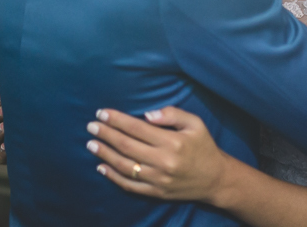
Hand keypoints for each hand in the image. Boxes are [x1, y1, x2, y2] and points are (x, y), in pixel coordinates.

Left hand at [87, 107, 228, 203]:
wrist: (215, 179)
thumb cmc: (203, 146)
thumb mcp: (195, 123)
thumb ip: (172, 114)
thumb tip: (147, 114)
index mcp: (172, 142)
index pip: (137, 128)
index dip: (117, 120)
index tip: (102, 113)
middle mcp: (163, 162)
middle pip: (127, 146)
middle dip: (106, 134)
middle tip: (91, 126)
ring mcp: (158, 180)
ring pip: (124, 166)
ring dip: (104, 154)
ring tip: (91, 143)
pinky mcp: (156, 193)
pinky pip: (130, 186)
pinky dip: (113, 177)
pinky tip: (101, 166)